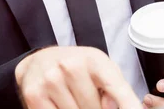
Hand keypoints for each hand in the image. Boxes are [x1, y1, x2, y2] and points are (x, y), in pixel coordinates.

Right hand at [15, 46, 141, 108]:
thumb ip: (113, 87)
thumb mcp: (99, 69)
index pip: (117, 88)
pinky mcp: (34, 95)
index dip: (129, 104)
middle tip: (86, 98)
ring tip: (73, 99)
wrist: (39, 61)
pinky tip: (60, 104)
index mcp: (93, 59)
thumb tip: (113, 108)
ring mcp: (51, 81)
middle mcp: (71, 66)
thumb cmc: (76, 67)